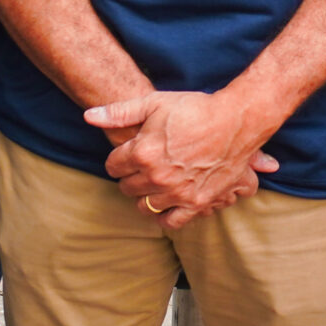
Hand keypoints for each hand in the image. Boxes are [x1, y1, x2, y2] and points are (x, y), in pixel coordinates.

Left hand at [84, 89, 276, 229]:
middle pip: (127, 188)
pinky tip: (166, 204)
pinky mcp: (196, 203)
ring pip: (145, 206)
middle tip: (141, 168)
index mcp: (142, 152)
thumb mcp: (154, 103)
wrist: (236, 120)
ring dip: (146, 196)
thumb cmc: (194, 108)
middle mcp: (156, 176)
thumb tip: (89, 116)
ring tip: (154, 184)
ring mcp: (176, 192)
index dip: (118, 159)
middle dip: (130, 177)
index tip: (128, 155)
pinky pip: (171, 222)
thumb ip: (119, 112)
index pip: (113, 166)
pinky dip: (164, 217)